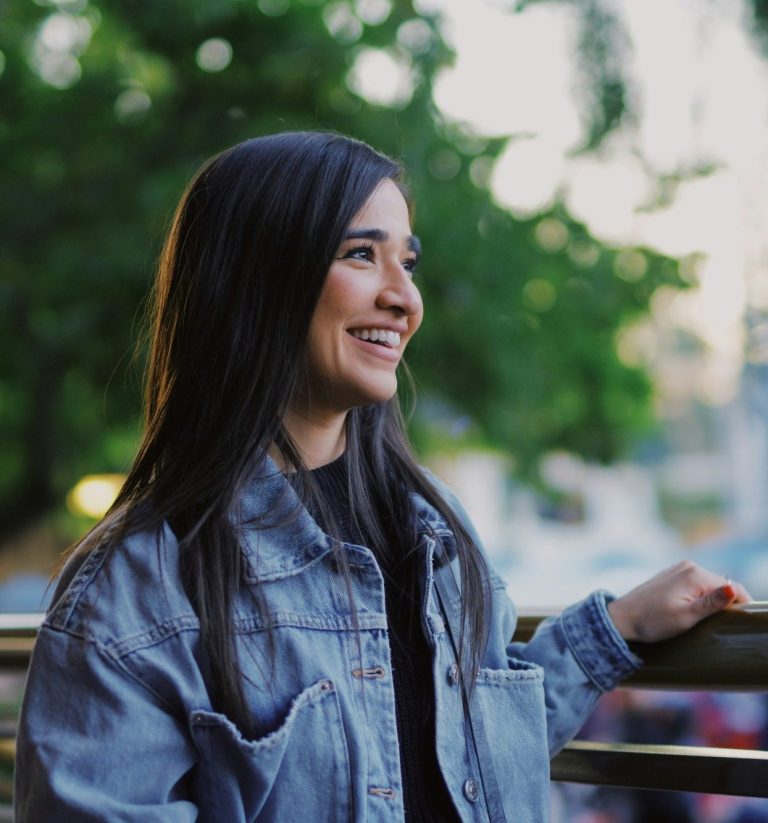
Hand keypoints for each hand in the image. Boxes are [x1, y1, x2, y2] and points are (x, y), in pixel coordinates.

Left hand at [607, 560, 751, 642]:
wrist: (622, 618)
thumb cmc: (653, 621)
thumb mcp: (686, 616)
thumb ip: (712, 603)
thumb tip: (733, 589)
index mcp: (695, 574)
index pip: (733, 587)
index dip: (741, 605)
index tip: (738, 623)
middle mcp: (689, 566)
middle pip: (722, 585)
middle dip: (725, 603)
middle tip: (717, 625)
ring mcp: (679, 569)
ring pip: (709, 585)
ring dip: (712, 601)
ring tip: (702, 619)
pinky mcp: (672, 576)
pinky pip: (695, 585)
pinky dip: (699, 597)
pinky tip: (691, 610)